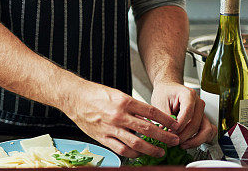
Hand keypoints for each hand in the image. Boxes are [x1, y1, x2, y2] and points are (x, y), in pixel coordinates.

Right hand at [63, 81, 179, 157]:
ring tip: (160, 152)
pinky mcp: (102, 137)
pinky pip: (121, 149)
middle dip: (164, 137)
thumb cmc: (93, 93)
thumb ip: (132, 106)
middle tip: (174, 141)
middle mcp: (118, 115)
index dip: (166, 121)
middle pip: (148, 129)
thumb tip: (149, 117)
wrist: (73, 97)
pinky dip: (133, 153)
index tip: (175, 126)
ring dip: (151, 149)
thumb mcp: (116, 94)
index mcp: (124, 101)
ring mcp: (110, 128)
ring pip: (137, 143)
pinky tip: (139, 153)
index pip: (152, 113)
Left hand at [150, 81, 215, 147]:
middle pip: (196, 123)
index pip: (188, 112)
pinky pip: (208, 133)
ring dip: (194, 140)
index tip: (171, 131)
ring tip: (181, 144)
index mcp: (188, 95)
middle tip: (172, 140)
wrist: (168, 89)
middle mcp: (198, 103)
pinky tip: (187, 142)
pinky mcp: (203, 120)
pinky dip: (199, 140)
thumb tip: (168, 130)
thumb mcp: (159, 101)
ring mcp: (203, 112)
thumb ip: (165, 116)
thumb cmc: (164, 93)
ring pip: (205, 130)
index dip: (180, 124)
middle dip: (184, 135)